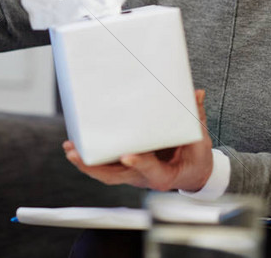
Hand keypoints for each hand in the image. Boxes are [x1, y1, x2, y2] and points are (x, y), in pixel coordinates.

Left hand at [63, 90, 213, 191]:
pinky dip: (90, 159)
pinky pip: (105, 167)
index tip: (128, 156)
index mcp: (166, 174)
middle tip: (76, 153)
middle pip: (116, 177)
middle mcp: (144, 177)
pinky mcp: (125, 169)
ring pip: (106, 174)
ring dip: (86, 164)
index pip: (152, 171)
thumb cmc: (194, 157)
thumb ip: (195, 116)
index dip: (140, 164)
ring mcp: (132, 175)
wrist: (191, 173)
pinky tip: (76, 147)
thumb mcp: (200, 140)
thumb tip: (197, 93)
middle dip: (94, 167)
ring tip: (70, 149)